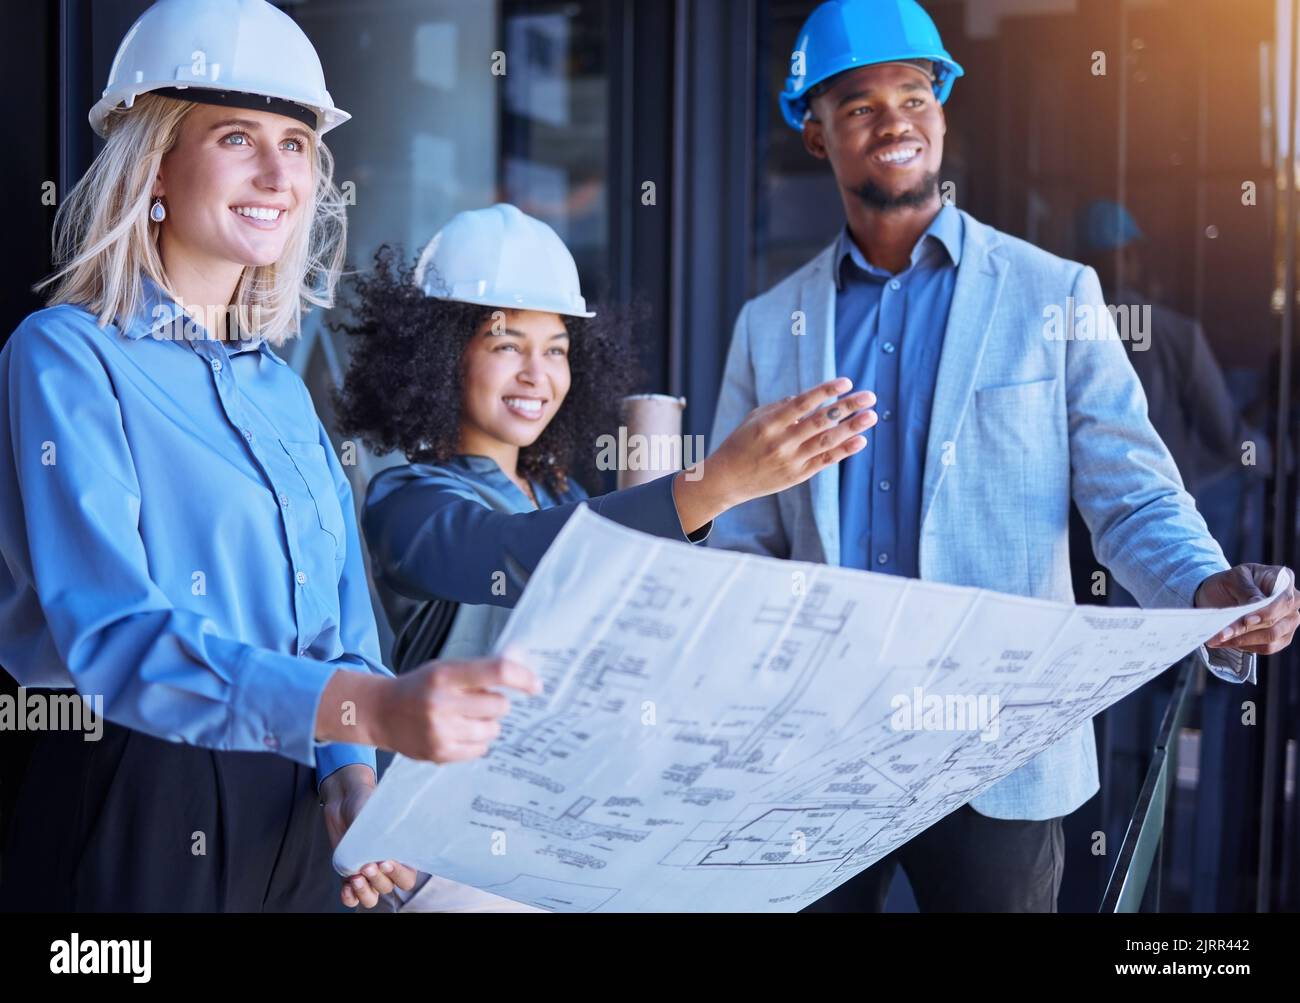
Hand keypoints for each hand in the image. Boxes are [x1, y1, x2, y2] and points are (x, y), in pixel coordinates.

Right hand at [315, 653, 541, 760]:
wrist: (381, 713)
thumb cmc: (421, 686)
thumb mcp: (446, 668)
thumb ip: (482, 667)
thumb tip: (521, 660)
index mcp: (445, 675)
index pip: (496, 671)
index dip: (522, 677)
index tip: (535, 685)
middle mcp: (441, 704)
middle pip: (499, 706)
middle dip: (496, 703)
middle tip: (477, 701)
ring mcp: (440, 732)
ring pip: (493, 729)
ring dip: (488, 723)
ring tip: (465, 717)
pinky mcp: (439, 754)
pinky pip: (481, 748)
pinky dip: (477, 740)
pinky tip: (458, 731)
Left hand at [320, 764, 418, 908]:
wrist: (348, 801)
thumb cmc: (370, 806)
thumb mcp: (381, 817)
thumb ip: (386, 833)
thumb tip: (387, 842)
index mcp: (402, 856)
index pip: (407, 879)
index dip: (398, 875)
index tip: (386, 861)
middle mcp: (387, 869)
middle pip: (388, 888)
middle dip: (378, 879)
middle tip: (368, 864)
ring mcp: (368, 874)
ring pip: (371, 897)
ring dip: (364, 892)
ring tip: (356, 878)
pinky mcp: (350, 875)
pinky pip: (352, 897)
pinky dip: (349, 896)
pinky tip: (347, 887)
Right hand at [672, 377, 876, 531]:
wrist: (727, 480)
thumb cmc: (741, 443)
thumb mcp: (755, 419)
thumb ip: (782, 407)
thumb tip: (810, 398)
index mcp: (769, 424)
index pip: (803, 403)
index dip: (826, 391)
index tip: (847, 381)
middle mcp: (782, 442)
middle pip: (821, 421)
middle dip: (847, 407)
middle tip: (869, 396)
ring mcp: (791, 461)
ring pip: (828, 441)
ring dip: (852, 428)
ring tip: (872, 416)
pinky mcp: (798, 475)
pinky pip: (825, 461)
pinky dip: (844, 450)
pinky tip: (860, 440)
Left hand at [1195, 564, 1298, 654]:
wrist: (1222, 593)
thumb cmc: (1231, 581)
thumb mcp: (1234, 577)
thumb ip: (1247, 589)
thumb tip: (1257, 603)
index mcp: (1284, 580)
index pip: (1284, 600)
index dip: (1267, 612)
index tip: (1246, 620)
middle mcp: (1292, 603)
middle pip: (1276, 623)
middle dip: (1246, 630)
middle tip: (1222, 633)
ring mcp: (1289, 622)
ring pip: (1271, 639)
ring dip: (1241, 640)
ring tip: (1217, 638)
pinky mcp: (1280, 638)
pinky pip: (1266, 648)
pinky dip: (1243, 646)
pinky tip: (1224, 642)